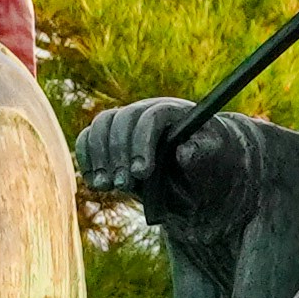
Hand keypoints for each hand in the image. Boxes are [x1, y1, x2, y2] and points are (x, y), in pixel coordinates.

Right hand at [77, 93, 270, 247]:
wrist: (194, 168)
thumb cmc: (207, 162)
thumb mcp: (211, 161)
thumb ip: (201, 155)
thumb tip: (183, 151)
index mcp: (173, 111)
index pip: (151, 117)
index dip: (142, 143)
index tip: (141, 173)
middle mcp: (145, 111)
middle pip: (122, 120)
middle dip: (119, 154)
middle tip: (121, 185)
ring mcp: (125, 121)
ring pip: (101, 125)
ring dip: (99, 157)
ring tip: (105, 187)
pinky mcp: (109, 136)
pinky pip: (88, 138)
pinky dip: (87, 158)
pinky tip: (93, 182)